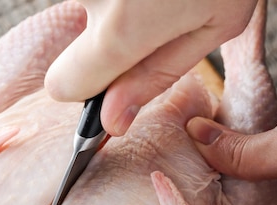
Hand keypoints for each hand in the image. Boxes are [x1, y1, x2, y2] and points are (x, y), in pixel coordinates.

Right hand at [44, 0, 256, 135]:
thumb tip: (111, 120)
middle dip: (105, 33)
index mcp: (120, 29)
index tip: (114, 73)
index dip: (90, 85)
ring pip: (85, 1)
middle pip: (74, 36)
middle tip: (153, 6)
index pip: (63, 85)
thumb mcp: (213, 26)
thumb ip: (154, 76)